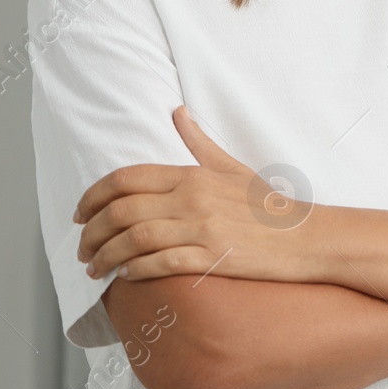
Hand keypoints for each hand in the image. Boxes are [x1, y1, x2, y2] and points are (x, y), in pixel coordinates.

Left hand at [75, 106, 303, 282]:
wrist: (307, 237)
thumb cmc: (270, 206)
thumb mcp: (232, 167)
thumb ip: (199, 142)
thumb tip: (177, 111)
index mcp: (192, 175)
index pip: (126, 179)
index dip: (93, 196)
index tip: (79, 214)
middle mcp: (192, 198)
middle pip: (122, 210)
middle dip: (91, 232)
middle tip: (81, 249)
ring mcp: (202, 229)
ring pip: (134, 239)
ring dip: (105, 256)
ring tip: (94, 269)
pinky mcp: (213, 258)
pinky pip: (162, 263)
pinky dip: (136, 270)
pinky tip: (126, 277)